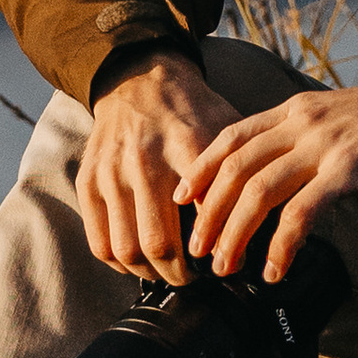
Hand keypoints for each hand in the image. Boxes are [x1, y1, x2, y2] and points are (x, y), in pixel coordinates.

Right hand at [79, 53, 241, 283]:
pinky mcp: (88, 182)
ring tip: (168, 272)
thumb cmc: (192, 110)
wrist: (139, 79)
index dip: (220, 247)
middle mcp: (145, 161)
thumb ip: (243, 170)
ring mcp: (111, 173)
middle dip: (182, 274)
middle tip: (196, 277)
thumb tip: (269, 221)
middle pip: (160, 244)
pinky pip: (99, 243)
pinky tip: (140, 263)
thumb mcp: (228, 128)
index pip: (206, 214)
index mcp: (188, 145)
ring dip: (151, 273)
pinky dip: (120, 264)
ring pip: (127, 249)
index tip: (231, 261)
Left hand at [179, 56, 357, 284]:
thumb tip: (293, 179)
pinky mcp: (350, 169)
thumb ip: (312, 141)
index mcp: (298, 108)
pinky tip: (276, 270)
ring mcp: (324, 144)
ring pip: (258, 192)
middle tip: (199, 252)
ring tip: (225, 268)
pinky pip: (302, 212)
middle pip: (235, 168)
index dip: (201, 169)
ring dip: (235, 235)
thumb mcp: (344, 118)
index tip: (185, 200)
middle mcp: (302, 122)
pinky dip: (281, 246)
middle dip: (209, 214)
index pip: (232, 136)